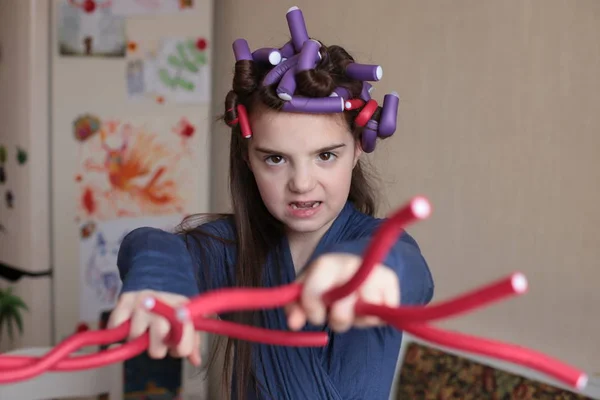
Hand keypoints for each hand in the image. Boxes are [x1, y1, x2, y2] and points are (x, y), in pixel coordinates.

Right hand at [108, 290, 201, 365]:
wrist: (155, 280)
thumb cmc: (170, 309)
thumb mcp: (186, 320)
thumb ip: (192, 342)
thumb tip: (196, 360)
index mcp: (182, 308)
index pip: (184, 338)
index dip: (180, 348)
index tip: (177, 347)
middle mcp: (162, 303)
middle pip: (158, 341)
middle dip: (157, 348)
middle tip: (157, 341)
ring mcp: (142, 301)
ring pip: (135, 336)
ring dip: (137, 337)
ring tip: (143, 329)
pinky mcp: (125, 300)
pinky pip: (116, 326)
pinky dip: (118, 329)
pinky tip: (128, 324)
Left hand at [285, 253, 399, 332]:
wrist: (355, 269)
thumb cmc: (327, 285)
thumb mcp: (306, 292)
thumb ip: (295, 307)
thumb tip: (294, 324)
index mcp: (325, 264)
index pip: (315, 291)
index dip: (313, 310)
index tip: (316, 316)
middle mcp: (350, 262)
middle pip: (344, 302)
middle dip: (339, 318)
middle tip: (337, 314)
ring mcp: (373, 269)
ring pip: (367, 308)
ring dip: (358, 318)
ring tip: (353, 310)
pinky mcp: (391, 279)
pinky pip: (385, 311)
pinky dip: (374, 319)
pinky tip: (367, 309)